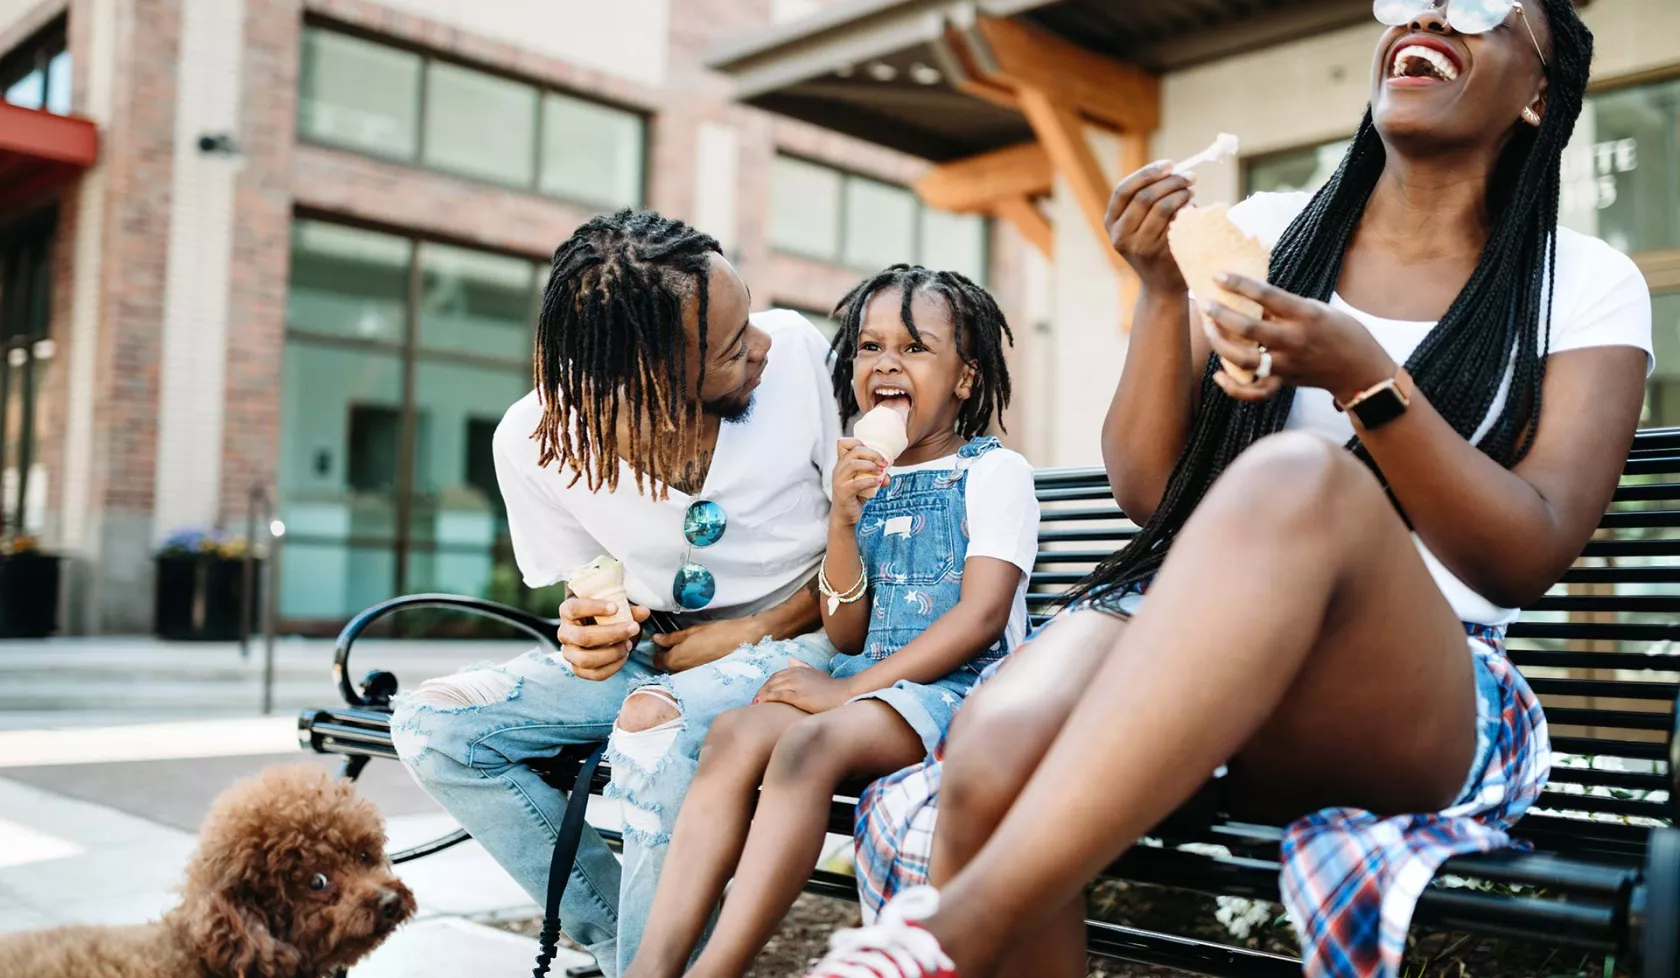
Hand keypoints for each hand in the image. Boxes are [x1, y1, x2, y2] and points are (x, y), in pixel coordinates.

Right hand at [556, 597, 649, 680]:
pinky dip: (613, 666)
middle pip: (583, 637)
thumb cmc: (602, 616)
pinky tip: (624, 656)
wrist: (594, 630)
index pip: (574, 609)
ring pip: (587, 659)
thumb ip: (628, 610)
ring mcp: (569, 653)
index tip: (616, 607)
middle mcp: (564, 633)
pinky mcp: (578, 669)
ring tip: (629, 644)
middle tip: (634, 628)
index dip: (594, 608)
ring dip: (613, 653)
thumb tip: (645, 612)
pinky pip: (595, 674)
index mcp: (567, 612)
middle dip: (612, 633)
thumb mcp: (612, 608)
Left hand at [650, 616, 768, 673]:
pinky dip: (694, 669)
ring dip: (683, 664)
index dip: (660, 652)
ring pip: (681, 673)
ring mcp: (694, 679)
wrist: (745, 641)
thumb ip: (672, 637)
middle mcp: (682, 673)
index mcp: (676, 659)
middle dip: (671, 658)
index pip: (658, 661)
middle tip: (682, 646)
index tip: (666, 644)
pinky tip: (703, 658)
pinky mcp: (705, 680)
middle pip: (669, 668)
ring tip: (695, 651)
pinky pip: (692, 676)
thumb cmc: (720, 632)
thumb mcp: (693, 631)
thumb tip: (656, 639)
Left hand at [754, 659, 852, 714]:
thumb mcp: (817, 673)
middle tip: (754, 702)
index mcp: (798, 669)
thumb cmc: (832, 688)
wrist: (845, 695)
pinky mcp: (798, 695)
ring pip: (771, 687)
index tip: (761, 695)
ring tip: (753, 705)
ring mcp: (796, 684)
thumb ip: (803, 666)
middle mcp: (795, 674)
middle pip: (770, 681)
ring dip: (760, 696)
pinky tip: (760, 704)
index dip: (767, 686)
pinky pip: (777, 695)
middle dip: (761, 691)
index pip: (776, 676)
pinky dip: (766, 699)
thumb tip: (790, 659)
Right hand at [831, 438, 888, 527]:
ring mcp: (839, 481)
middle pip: (854, 451)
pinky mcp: (843, 492)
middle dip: (872, 454)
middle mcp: (838, 469)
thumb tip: (888, 477)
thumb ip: (876, 478)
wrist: (845, 516)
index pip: (844, 443)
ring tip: (881, 471)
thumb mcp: (866, 484)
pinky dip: (870, 481)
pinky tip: (879, 483)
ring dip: (871, 465)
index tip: (873, 452)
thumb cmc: (855, 497)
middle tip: (885, 462)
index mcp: (842, 464)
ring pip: (853, 464)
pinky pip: (857, 483)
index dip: (859, 443)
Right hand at [1104, 160, 1196, 294]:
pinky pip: (1177, 223)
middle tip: (1189, 177)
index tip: (1170, 164)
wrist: (1161, 285)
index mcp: (1111, 222)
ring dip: (1181, 194)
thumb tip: (1172, 168)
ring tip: (1191, 192)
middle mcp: (1121, 236)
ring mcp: (1140, 248)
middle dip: (1171, 181)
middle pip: (1145, 197)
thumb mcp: (1137, 223)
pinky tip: (1192, 208)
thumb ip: (1145, 198)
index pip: (1124, 190)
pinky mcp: (1160, 255)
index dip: (1147, 173)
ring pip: (1162, 208)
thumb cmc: (1153, 244)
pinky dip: (1188, 211)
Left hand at [1202, 273, 1397, 404]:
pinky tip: (1220, 374)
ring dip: (1220, 344)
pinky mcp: (1283, 383)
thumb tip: (1249, 298)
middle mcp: (1294, 340)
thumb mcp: (1317, 309)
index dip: (1239, 284)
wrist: (1359, 369)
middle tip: (1205, 303)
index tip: (1218, 275)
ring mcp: (1287, 364)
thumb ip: (1285, 307)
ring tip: (1209, 329)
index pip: (1267, 295)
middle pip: (1249, 329)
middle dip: (1221, 315)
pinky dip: (1232, 387)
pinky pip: (1253, 391)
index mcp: (1306, 315)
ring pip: (1243, 360)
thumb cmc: (1340, 331)